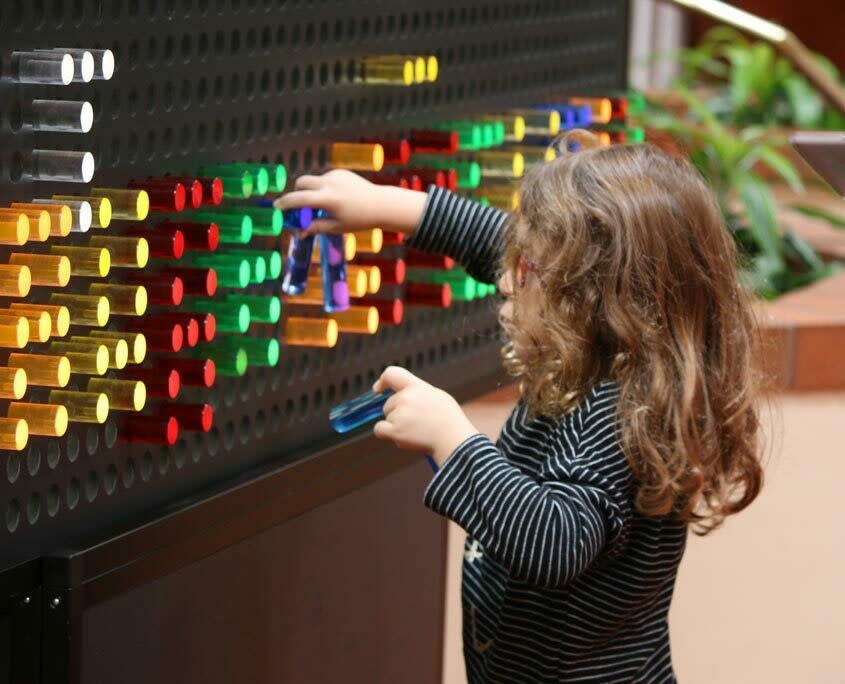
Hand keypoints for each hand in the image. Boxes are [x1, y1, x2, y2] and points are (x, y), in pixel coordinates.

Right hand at [273, 169, 427, 234]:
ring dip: (312, 191)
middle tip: (300, 206)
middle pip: (301, 182)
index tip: (276, 207)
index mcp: (329, 200)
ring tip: (327, 205)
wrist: (381, 204)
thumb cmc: (359, 220)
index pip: (299, 199)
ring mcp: (336, 176)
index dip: (285, 203)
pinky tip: (339, 197)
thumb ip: (316, 228)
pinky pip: (325, 179)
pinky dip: (324, 187)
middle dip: (296, 192)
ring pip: (314, 181)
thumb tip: (298, 233)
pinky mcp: (341, 172)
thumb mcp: (337, 227)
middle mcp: (330, 184)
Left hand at [373, 367, 477, 465]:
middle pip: (389, 404)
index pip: (392, 374)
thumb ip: (418, 393)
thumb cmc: (449, 420)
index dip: (382, 380)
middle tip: (417, 422)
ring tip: (417, 430)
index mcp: (417, 387)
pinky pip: (379, 429)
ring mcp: (400, 414)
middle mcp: (406, 398)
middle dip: (397, 412)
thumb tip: (403, 395)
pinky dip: (386, 433)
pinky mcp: (396, 431)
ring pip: (387, 418)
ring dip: (396, 425)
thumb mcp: (437, 396)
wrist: (454, 439)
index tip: (378, 389)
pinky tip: (401, 436)